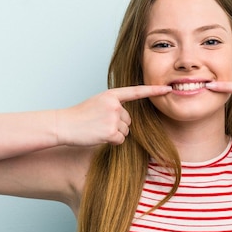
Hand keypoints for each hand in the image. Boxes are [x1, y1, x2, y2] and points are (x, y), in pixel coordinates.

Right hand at [57, 85, 171, 145]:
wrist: (64, 125)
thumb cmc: (79, 116)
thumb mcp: (97, 103)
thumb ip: (114, 105)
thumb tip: (128, 120)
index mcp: (111, 95)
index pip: (136, 92)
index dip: (153, 91)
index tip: (168, 89)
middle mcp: (114, 105)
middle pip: (129, 120)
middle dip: (118, 125)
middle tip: (99, 124)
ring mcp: (113, 118)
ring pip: (125, 131)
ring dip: (114, 134)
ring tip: (97, 129)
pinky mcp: (111, 132)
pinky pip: (120, 140)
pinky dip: (111, 142)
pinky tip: (98, 136)